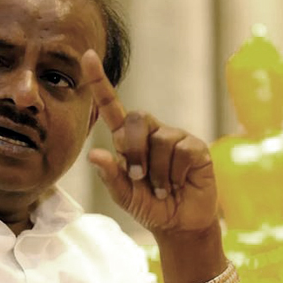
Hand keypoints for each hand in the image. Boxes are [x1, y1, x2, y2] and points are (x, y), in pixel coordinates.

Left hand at [82, 50, 217, 234]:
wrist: (180, 224)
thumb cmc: (149, 206)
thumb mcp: (124, 196)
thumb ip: (110, 176)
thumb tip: (94, 154)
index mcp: (127, 140)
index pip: (111, 106)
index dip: (99, 82)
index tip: (87, 57)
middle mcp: (150, 133)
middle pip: (136, 118)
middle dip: (134, 151)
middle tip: (139, 177)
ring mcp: (174, 137)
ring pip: (160, 140)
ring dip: (157, 170)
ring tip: (162, 188)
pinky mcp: (195, 147)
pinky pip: (182, 150)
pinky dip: (175, 173)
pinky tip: (178, 184)